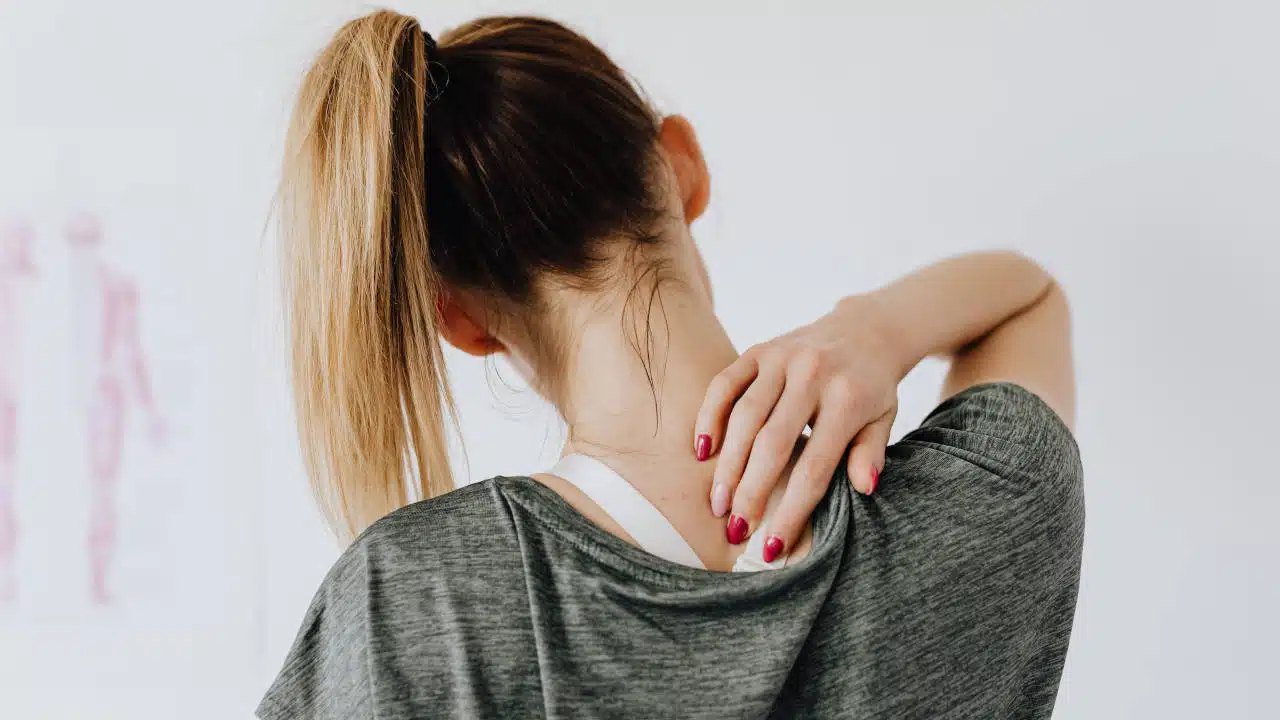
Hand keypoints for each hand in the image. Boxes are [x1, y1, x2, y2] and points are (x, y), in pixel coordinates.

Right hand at [694, 295, 903, 556]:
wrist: (865, 330)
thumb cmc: (872, 387)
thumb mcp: (883, 420)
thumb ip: (871, 453)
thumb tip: (863, 489)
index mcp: (847, 400)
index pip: (814, 467)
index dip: (791, 510)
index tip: (772, 546)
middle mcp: (812, 375)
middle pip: (772, 444)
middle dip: (750, 492)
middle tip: (735, 528)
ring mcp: (782, 359)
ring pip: (744, 417)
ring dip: (727, 464)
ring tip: (717, 502)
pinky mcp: (759, 350)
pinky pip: (725, 385)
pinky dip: (709, 417)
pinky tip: (702, 450)